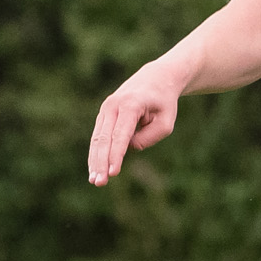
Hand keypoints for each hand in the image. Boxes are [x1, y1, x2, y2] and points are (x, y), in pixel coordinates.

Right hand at [87, 61, 184, 184]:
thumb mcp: (166, 121)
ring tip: (94, 181)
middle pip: (104, 138)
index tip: (113, 173)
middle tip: (99, 183)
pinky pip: (98, 136)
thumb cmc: (164, 102)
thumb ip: (150, 137)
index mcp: (130, 105)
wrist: (156, 78)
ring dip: (95, 161)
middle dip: (101, 162)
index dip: (116, 155)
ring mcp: (106, 108)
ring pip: (97, 138)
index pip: (120, 135)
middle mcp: (113, 105)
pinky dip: (96, 153)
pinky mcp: (104, 114)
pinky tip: (95, 169)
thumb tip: (130, 148)